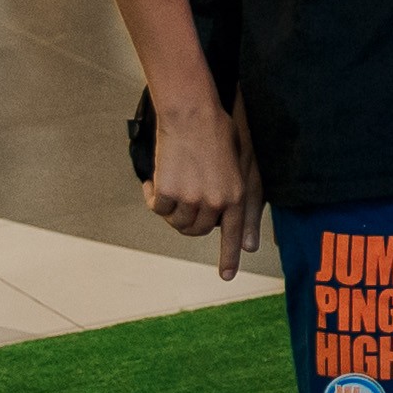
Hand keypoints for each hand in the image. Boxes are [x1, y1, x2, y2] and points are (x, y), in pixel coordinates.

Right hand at [146, 98, 261, 278]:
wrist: (194, 116)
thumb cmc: (219, 135)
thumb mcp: (240, 167)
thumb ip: (239, 197)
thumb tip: (238, 231)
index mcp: (237, 197)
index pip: (234, 234)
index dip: (230, 257)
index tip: (226, 276)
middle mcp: (216, 203)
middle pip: (198, 230)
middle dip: (188, 221)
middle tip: (181, 202)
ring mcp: (191, 200)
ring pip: (177, 221)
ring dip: (171, 209)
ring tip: (170, 186)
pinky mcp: (168, 192)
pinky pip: (157, 207)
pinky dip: (153, 196)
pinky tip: (155, 181)